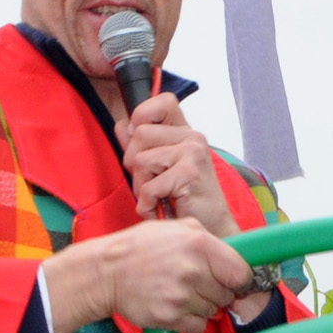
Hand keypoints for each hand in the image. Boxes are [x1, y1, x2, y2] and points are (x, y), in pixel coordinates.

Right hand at [43, 218, 250, 332]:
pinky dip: (191, 321)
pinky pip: (198, 326)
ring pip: (212, 311)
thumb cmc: (141, 247)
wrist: (107, 271)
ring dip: (202, 305)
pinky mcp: (170, 316)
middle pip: (227, 294)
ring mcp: (181, 296)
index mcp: (200, 244)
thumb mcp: (177, 227)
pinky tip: (176, 307)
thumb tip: (234, 256)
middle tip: (197, 284)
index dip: (239, 279)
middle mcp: (193, 270)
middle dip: (216, 291)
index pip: (240, 273)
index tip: (233, 281)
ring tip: (180, 292)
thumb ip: (208, 239)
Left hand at [118, 94, 237, 236]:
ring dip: (142, 188)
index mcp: (185, 132)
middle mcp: (192, 137)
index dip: (142, 116)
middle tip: (154, 185)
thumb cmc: (185, 203)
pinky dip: (148, 205)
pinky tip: (163, 210)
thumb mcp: (157, 170)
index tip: (143, 145)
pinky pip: (148, 187)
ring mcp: (193, 152)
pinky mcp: (190, 172)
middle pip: (138, 134)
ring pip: (139, 160)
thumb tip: (120, 124)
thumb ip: (140, 146)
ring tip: (161, 198)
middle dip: (135, 166)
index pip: (162, 101)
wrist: (211, 232)